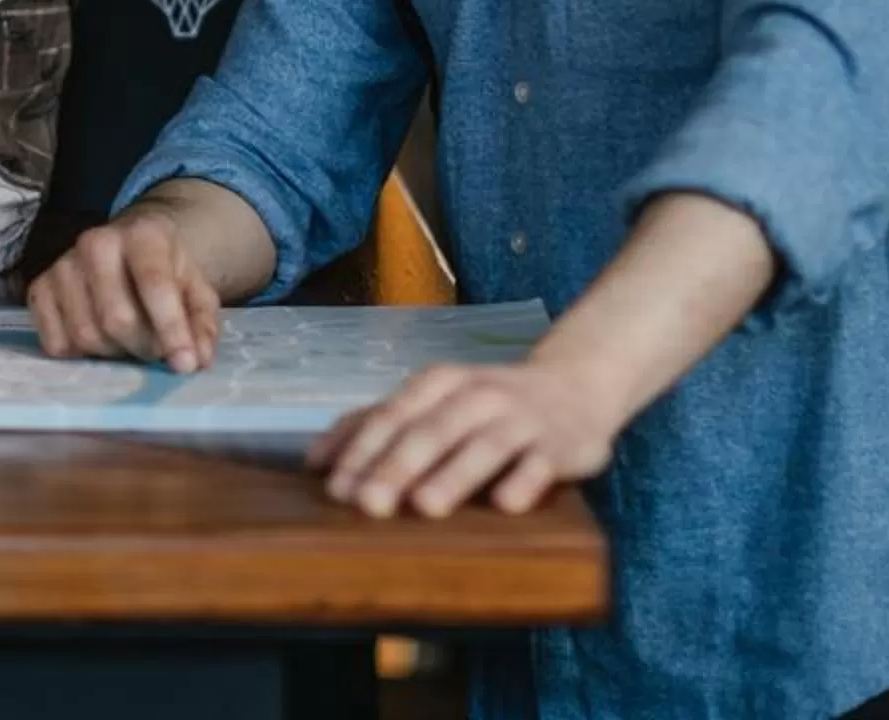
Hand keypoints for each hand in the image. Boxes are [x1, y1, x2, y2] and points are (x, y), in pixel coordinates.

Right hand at [26, 207, 221, 370]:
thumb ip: (201, 324)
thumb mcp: (197, 290)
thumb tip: (196, 360)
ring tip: (129, 344)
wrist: (129, 247)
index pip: (153, 283)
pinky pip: (55, 342)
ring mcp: (62, 265)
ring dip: (113, 353)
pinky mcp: (39, 289)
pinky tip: (98, 343)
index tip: (185, 364)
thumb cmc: (166, 271)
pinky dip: (79, 355)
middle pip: (116, 318)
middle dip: (142, 347)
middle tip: (156, 352)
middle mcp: (95, 242)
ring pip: (85, 334)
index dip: (171, 328)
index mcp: (142, 234)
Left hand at [306, 358, 621, 518]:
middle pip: (432, 431)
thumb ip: (377, 424)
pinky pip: (540, 463)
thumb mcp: (433, 402)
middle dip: (397, 467)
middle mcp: (477, 395)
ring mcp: (520, 418)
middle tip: (368, 505)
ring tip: (425, 505)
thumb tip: (313, 461)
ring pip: (483, 446)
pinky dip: (524, 481)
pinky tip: (506, 504)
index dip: (363, 452)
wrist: (575, 385)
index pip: (393, 416)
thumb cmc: (487, 404)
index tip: (336, 488)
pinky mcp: (559, 444)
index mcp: (439, 383)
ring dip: (453, 475)